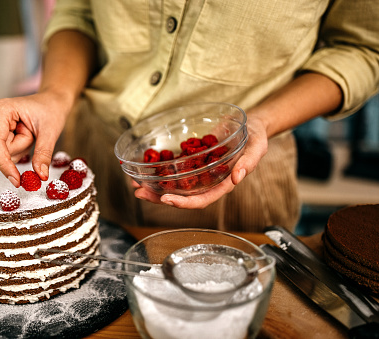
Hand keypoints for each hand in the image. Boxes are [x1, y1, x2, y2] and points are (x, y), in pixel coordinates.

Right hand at [0, 90, 72, 186]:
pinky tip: (27, 133)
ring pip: (6, 152)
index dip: (4, 163)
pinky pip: (8, 150)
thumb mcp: (50, 132)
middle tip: (34, 133)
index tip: (16, 180)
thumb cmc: (52, 110)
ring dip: (23, 147)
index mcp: (2, 109)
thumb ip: (43, 154)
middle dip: (22, 147)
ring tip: (31, 130)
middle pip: (2, 149)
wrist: (53, 102)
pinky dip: (21, 147)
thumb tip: (40, 176)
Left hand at [133, 115, 268, 208]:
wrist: (249, 124)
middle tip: (138, 192)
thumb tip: (237, 178)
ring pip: (173, 184)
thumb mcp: (258, 147)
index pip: (201, 200)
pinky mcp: (191, 160)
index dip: (183, 203)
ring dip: (154, 185)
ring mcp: (197, 172)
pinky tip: (143, 166)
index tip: (166, 200)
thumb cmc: (256, 136)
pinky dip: (159, 169)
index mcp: (222, 184)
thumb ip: (249, 162)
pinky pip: (173, 168)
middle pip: (181, 196)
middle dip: (158, 197)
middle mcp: (207, 181)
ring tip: (134, 182)